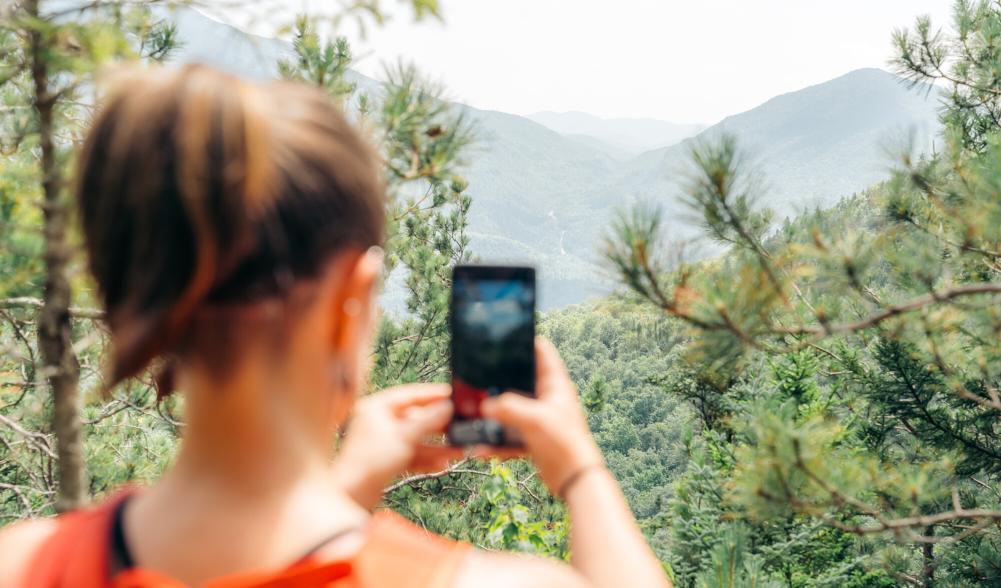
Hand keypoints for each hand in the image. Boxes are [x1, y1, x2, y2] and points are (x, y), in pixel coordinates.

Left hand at [332, 384, 464, 509]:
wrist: (350, 497)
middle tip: (461, 425)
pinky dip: (426, 458)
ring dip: (437, 445)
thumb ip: (428, 421)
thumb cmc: (369, 462)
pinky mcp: (386, 459)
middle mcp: (379, 421)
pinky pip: (411, 453)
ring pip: (416, 438)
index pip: (410, 394)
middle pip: (416, 417)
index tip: (452, 394)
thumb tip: (447, 406)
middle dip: (439, 426)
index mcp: (377, 407)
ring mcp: (383, 440)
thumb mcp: (404, 437)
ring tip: (459, 449)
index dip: (433, 394)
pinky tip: (443, 463)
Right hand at [479, 338, 604, 496]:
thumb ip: (508, 408)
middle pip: (521, 380)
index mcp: (555, 385)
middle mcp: (547, 399)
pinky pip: (510, 435)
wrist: (576, 481)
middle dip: (500, 379)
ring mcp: (540, 419)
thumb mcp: (534, 420)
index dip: (525, 340)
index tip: (504, 334)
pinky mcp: (533, 439)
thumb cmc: (564, 444)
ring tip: (474, 412)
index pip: (542, 352)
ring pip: (512, 409)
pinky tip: (480, 448)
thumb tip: (484, 406)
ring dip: (494, 413)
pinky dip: (496, 441)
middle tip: (477, 374)